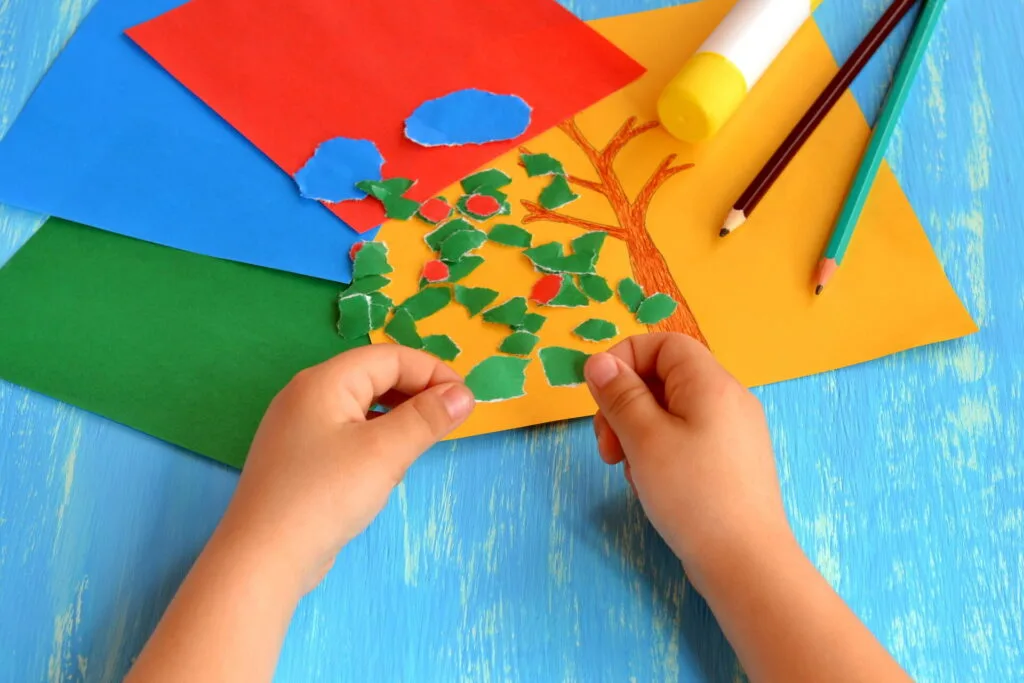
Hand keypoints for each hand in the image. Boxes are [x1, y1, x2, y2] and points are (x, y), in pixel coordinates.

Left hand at [221, 345, 474, 593]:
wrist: (262, 559)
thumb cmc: (324, 496)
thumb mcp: (384, 453)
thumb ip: (427, 419)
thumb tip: (464, 395)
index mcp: (325, 381)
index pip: (389, 358)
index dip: (432, 372)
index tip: (466, 400)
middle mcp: (308, 395)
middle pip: (374, 377)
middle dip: (417, 393)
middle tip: (451, 421)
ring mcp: (300, 428)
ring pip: (363, 407)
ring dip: (399, 417)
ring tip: (424, 442)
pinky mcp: (300, 458)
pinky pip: (348, 433)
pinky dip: (376, 439)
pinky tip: (388, 467)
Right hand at [583, 333, 790, 594]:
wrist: (745, 562)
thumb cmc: (693, 494)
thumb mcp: (644, 439)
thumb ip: (619, 395)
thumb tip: (598, 361)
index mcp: (711, 383)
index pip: (662, 344)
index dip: (624, 359)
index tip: (598, 395)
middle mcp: (728, 399)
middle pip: (663, 377)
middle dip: (625, 404)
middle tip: (606, 446)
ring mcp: (733, 432)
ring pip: (670, 411)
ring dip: (637, 432)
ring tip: (628, 470)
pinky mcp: (731, 462)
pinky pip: (686, 438)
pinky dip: (659, 451)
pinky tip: (651, 484)